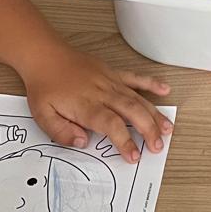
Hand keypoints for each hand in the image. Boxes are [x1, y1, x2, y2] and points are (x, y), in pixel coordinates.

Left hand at [22, 43, 172, 161]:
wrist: (44, 55)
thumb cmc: (44, 86)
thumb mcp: (42, 115)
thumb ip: (61, 132)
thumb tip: (82, 142)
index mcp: (86, 106)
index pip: (112, 125)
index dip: (126, 141)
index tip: (134, 156)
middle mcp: (102, 93)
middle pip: (132, 111)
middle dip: (148, 130)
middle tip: (158, 147)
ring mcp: (110, 81)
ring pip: (138, 98)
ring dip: (154, 114)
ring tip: (168, 129)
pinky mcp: (112, 72)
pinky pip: (135, 78)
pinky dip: (151, 84)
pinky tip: (165, 90)